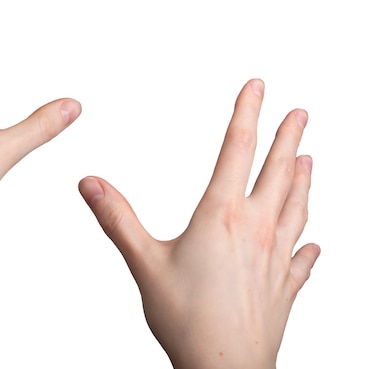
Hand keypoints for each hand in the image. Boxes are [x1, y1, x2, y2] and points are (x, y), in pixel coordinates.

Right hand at [79, 79, 318, 368]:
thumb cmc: (187, 319)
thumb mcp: (143, 262)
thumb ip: (117, 218)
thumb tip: (90, 183)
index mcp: (222, 216)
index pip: (238, 149)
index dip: (248, 112)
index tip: (258, 87)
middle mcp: (257, 230)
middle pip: (279, 171)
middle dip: (289, 137)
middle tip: (300, 113)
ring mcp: (277, 258)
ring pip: (297, 207)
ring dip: (304, 179)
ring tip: (309, 160)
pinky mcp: (284, 286)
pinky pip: (304, 258)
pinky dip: (310, 244)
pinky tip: (315, 243)